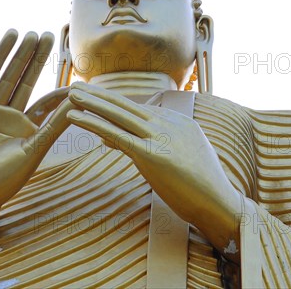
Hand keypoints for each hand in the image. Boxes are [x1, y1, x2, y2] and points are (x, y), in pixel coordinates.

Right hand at [0, 29, 72, 210]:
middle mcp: (9, 116)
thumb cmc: (6, 178)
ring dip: (21, 53)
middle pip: (26, 79)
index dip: (57, 85)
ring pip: (10, 74)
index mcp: (26, 128)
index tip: (71, 68)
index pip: (45, 99)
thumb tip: (78, 102)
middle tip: (49, 34)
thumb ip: (55, 124)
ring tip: (33, 33)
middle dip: (37, 58)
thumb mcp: (36, 148)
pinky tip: (10, 37)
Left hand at [65, 82, 241, 231]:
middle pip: (126, 105)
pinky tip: (75, 116)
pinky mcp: (152, 154)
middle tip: (76, 86)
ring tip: (70, 94)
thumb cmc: (202, 187)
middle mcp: (168, 123)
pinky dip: (92, 122)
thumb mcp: (182, 158)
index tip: (94, 100)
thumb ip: (157, 147)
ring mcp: (160, 136)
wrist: (220, 203)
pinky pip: (116, 134)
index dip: (113, 106)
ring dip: (91, 102)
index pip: (139, 110)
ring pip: (119, 114)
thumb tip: (128, 143)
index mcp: (178, 121)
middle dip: (100, 95)